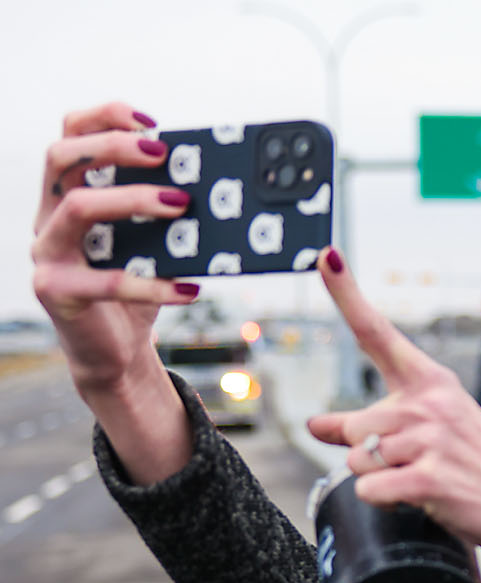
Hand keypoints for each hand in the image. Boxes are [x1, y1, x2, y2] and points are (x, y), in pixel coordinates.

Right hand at [31, 103, 201, 482]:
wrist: (116, 352)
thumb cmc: (136, 287)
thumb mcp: (153, 244)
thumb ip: (167, 214)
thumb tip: (219, 187)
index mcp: (66, 195)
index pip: (70, 135)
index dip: (104, 118)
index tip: (152, 122)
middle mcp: (47, 217)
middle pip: (62, 158)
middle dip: (112, 146)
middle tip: (162, 151)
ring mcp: (46, 254)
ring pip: (76, 207)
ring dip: (131, 199)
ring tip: (182, 204)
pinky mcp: (56, 293)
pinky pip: (104, 281)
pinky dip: (151, 283)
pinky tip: (189, 288)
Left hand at [305, 252, 480, 573]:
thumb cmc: (475, 466)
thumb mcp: (428, 435)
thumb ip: (368, 427)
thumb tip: (316, 423)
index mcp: (430, 382)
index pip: (378, 333)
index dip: (347, 295)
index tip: (327, 256)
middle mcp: (429, 403)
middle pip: (355, 426)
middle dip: (369, 454)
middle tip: (414, 465)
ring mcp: (431, 440)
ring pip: (357, 460)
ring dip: (378, 479)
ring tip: (421, 481)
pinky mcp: (430, 479)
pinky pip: (370, 489)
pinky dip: (383, 501)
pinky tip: (417, 499)